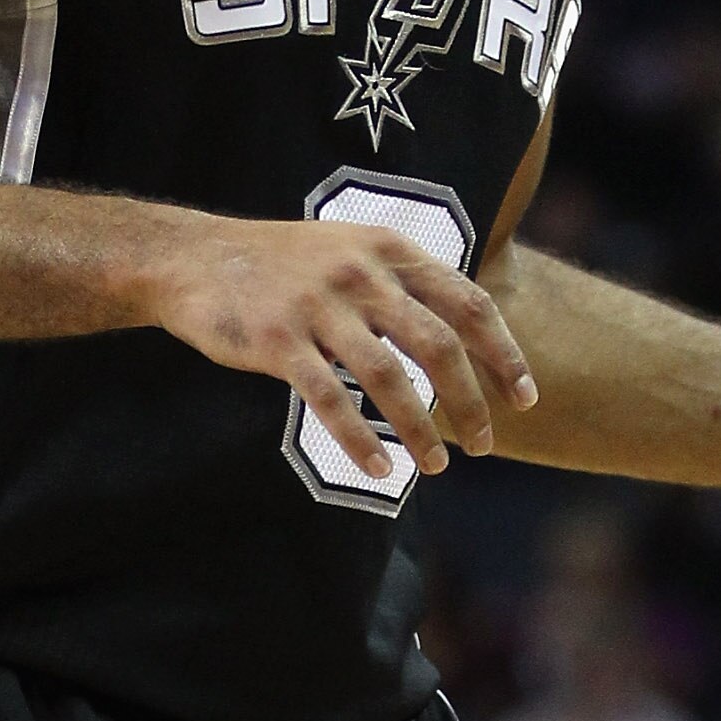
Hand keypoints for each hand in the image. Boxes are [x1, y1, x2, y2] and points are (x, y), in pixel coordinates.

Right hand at [142, 214, 537, 483]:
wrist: (196, 257)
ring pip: (389, 378)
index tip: (525, 400)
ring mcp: (319, 306)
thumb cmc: (283, 265)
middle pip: (439, 346)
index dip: (503, 355)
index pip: (469, 304)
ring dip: (421, 430)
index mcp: (390, 251)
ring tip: (438, 465)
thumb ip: (404, 283)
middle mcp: (361, 274)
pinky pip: (330, 399)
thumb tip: (462, 333)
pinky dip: (360, 440)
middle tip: (485, 447)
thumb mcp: (353, 250)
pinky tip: (380, 470)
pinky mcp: (278, 340)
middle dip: (470, 403)